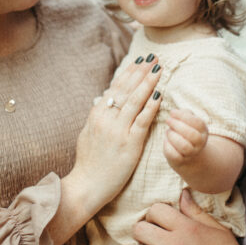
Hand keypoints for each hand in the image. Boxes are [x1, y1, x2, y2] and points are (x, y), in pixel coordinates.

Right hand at [65, 56, 162, 213]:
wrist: (86, 186)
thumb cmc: (88, 163)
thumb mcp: (87, 134)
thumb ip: (97, 117)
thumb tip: (101, 101)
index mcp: (96, 115)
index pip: (115, 88)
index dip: (129, 73)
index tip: (140, 61)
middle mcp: (106, 119)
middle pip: (126, 89)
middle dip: (141, 72)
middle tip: (153, 58)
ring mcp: (117, 131)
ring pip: (135, 101)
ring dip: (148, 83)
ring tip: (158, 69)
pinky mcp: (129, 144)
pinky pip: (142, 121)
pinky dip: (151, 106)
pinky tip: (159, 95)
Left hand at [120, 189, 245, 244]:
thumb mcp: (218, 230)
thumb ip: (196, 212)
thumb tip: (182, 194)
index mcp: (186, 227)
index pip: (155, 210)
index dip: (154, 215)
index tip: (158, 224)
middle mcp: (173, 244)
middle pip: (139, 229)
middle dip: (141, 233)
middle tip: (148, 242)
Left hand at [163, 108, 207, 169]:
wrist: (186, 153)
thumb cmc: (185, 131)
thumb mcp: (188, 120)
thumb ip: (184, 114)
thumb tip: (175, 113)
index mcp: (203, 131)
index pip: (198, 123)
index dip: (183, 116)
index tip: (172, 112)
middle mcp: (200, 143)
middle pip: (192, 135)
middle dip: (177, 125)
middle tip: (168, 120)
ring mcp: (191, 153)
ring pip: (184, 146)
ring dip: (172, 136)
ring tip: (168, 131)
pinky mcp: (181, 161)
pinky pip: (174, 155)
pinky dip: (167, 145)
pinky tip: (166, 140)